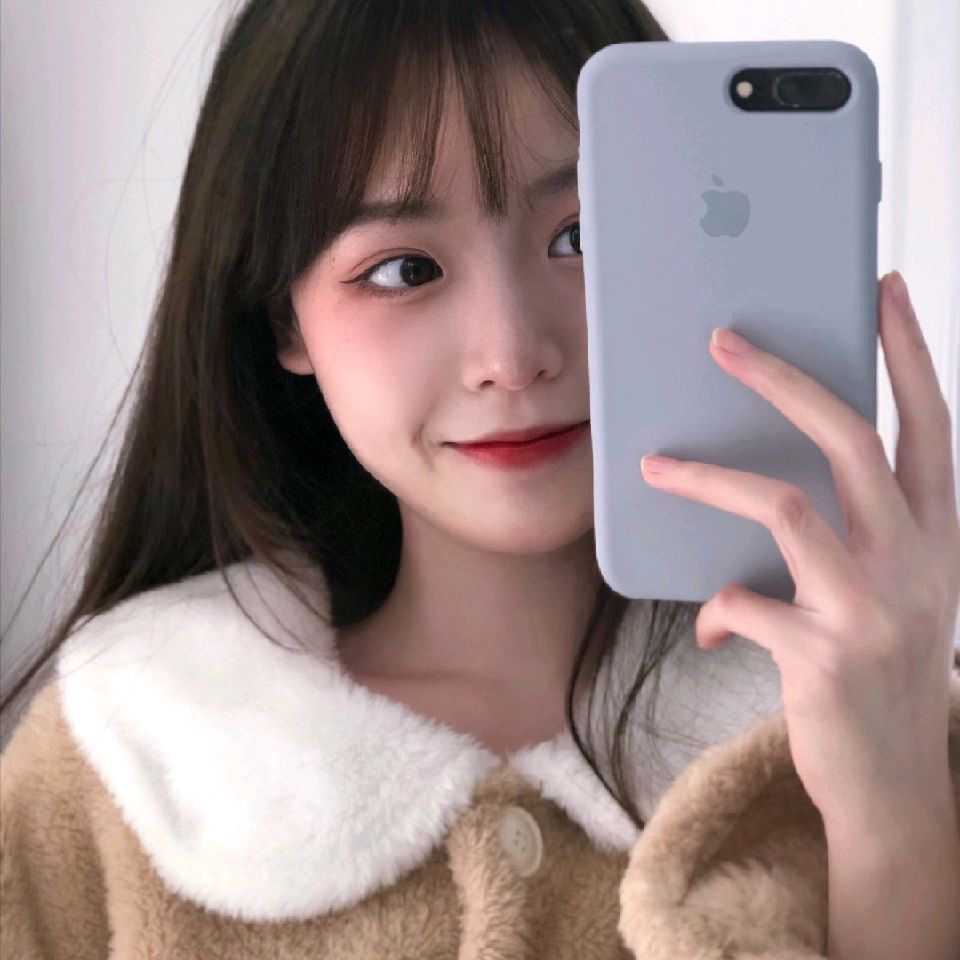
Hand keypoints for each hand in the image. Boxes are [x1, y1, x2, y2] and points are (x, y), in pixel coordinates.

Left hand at [639, 271, 959, 817]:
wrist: (896, 783)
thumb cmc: (881, 670)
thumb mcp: (890, 591)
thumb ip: (850, 533)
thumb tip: (766, 484)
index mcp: (934, 536)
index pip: (928, 422)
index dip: (908, 353)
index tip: (884, 289)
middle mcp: (913, 561)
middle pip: (850, 439)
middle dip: (784, 380)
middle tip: (724, 342)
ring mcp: (871, 609)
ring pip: (783, 507)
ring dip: (707, 480)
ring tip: (655, 465)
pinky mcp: (822, 657)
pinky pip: (742, 602)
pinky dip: (717, 608)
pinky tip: (713, 626)